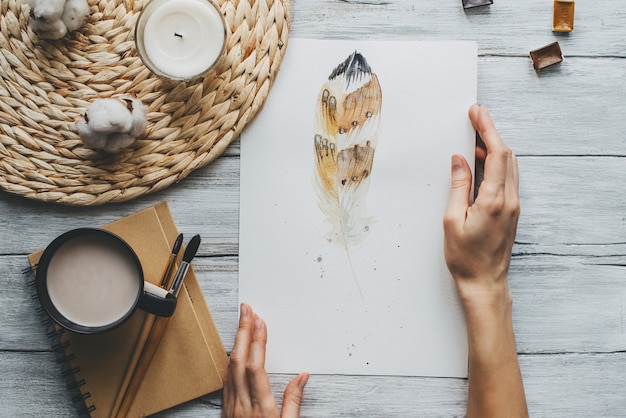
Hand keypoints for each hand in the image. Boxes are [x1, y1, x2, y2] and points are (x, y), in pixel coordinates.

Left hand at [222, 303, 309, 417]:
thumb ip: (294, 402)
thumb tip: (302, 376)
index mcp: (261, 410)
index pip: (255, 367)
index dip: (257, 341)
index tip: (260, 321)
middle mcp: (242, 407)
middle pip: (238, 362)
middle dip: (242, 332)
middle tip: (246, 310)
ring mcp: (231, 409)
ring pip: (228, 369)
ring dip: (235, 343)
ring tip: (242, 323)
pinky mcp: (225, 413)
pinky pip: (226, 381)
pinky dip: (231, 361)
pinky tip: (235, 352)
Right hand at [443, 104, 519, 305]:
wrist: (484, 282)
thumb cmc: (465, 257)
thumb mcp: (452, 220)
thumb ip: (458, 186)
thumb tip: (459, 160)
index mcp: (494, 200)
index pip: (495, 154)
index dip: (487, 129)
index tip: (478, 113)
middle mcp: (509, 200)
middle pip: (506, 155)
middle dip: (492, 132)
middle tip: (476, 116)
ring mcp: (514, 205)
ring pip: (509, 165)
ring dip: (495, 147)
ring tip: (476, 136)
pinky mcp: (512, 211)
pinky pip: (507, 178)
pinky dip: (496, 163)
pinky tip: (481, 161)